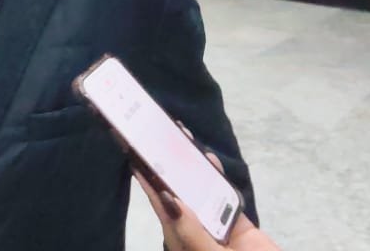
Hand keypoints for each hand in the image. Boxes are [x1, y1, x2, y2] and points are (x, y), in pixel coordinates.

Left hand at [111, 122, 279, 250]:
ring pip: (201, 189)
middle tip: (156, 133)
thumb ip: (190, 229)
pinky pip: (225, 195)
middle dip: (167, 163)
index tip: (132, 150)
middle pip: (178, 190)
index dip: (145, 175)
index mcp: (178, 237)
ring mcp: (216, 224)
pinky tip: (209, 159)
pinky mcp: (238, 224)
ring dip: (191, 165)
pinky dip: (218, 177)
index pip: (158, 200)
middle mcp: (193, 228)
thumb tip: (168, 198)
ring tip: (178, 136)